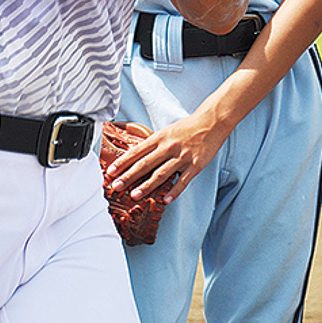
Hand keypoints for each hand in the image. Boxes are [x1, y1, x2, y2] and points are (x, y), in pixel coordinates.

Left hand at [104, 110, 225, 203]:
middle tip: (116, 186)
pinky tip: (165, 200)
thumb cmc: (187, 127)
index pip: (137, 151)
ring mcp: (182, 157)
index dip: (122, 162)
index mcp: (160, 137)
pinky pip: (183, 181)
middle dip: (128, 176)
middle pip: (145, 164)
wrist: (211, 122)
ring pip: (161, 174)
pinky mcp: (195, 165)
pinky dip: (173, 191)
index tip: (111, 171)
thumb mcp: (167, 131)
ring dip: (146, 186)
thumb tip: (137, 155)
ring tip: (134, 195)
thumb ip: (154, 144)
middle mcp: (169, 147)